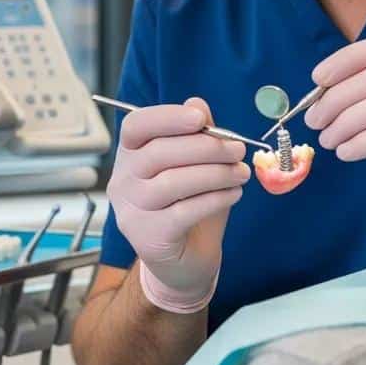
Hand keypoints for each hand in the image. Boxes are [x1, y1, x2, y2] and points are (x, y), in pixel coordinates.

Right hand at [107, 97, 249, 312]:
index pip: (136, 127)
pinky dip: (214, 199)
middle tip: (238, 149)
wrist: (185, 261)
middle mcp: (123, 181)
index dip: (167, 118)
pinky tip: (234, 193)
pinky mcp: (147, 238)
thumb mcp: (197, 165)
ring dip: (215, 173)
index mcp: (130, 155)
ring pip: (172, 182)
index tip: (200, 119)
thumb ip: (197, 135)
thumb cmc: (190, 205)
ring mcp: (131, 211)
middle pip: (158, 153)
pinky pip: (183, 212)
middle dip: (205, 147)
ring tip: (242, 173)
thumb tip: (197, 103)